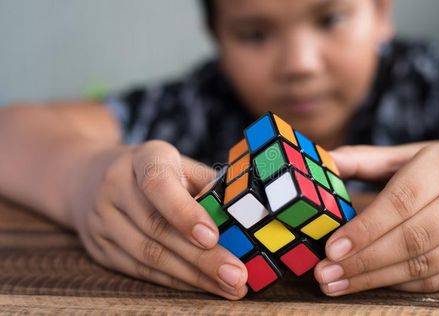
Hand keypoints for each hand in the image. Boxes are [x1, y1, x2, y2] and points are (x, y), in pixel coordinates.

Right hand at [68, 140, 247, 299]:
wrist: (87, 177)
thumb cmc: (152, 170)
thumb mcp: (179, 163)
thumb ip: (207, 184)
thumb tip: (241, 216)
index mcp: (142, 158)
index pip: (158, 184)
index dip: (184, 212)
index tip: (212, 236)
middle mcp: (115, 187)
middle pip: (157, 228)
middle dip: (201, 257)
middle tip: (236, 275)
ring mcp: (102, 220)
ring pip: (149, 255)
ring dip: (193, 276)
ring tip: (229, 287)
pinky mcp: (99, 248)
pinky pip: (140, 270)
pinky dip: (175, 281)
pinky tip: (202, 286)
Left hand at [314, 141, 438, 294]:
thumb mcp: (407, 155)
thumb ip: (365, 160)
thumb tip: (325, 162)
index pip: (401, 201)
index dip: (366, 229)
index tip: (332, 248)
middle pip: (413, 238)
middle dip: (365, 260)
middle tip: (326, 273)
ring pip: (427, 264)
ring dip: (378, 278)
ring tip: (338, 282)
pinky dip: (402, 284)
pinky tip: (371, 282)